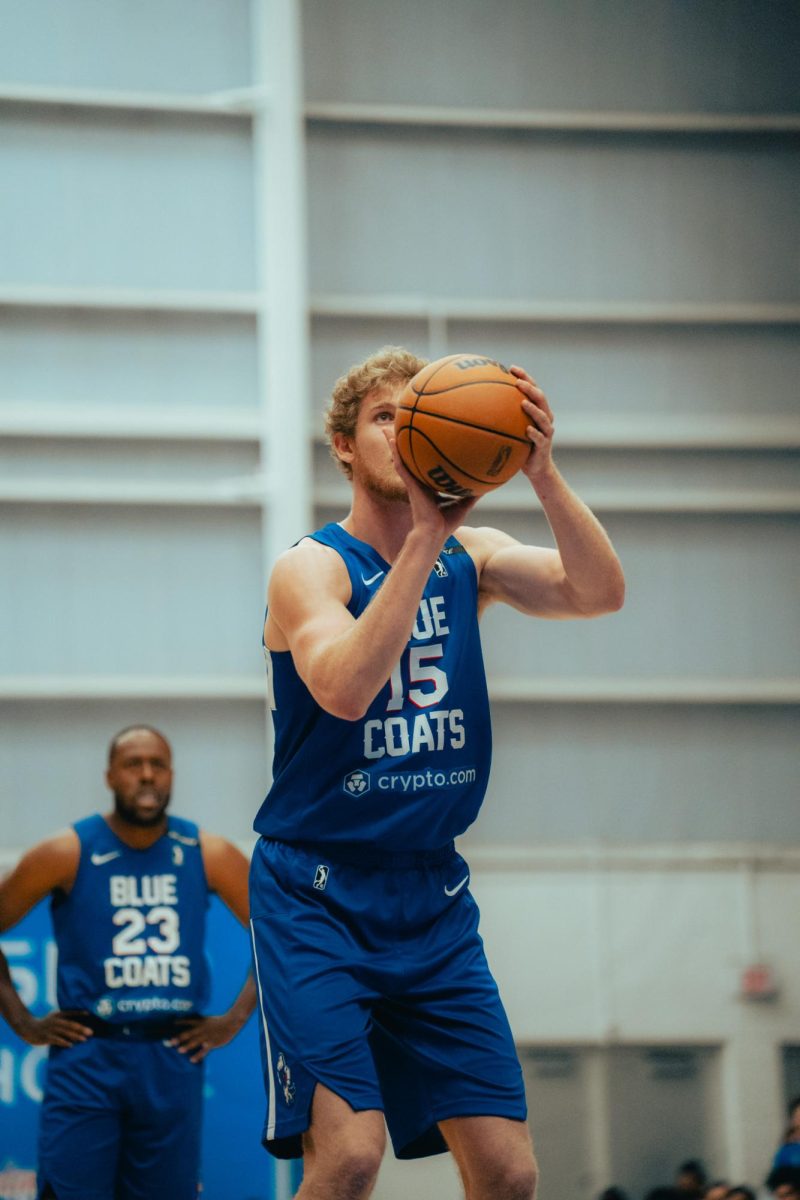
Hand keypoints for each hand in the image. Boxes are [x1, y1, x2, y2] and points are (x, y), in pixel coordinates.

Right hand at [16, 1009, 93, 1047]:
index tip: (89, 1014)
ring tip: (84, 1039)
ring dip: (75, 1036)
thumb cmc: (44, 1024)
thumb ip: (64, 1021)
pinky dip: (64, 1042)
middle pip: (71, 1025)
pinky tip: (71, 1045)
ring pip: (65, 1032)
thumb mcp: (54, 1019)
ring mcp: (51, 1029)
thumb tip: (78, 1029)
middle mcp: (55, 1021)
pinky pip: (57, 1040)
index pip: (71, 1013)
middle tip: (91, 1032)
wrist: (27, 1027)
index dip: (80, 1013)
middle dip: (81, 1028)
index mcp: (58, 1015)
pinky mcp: (46, 1037)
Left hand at [170, 1013, 241, 1062]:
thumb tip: (185, 1024)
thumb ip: (197, 1022)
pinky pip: (204, 1050)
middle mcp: (202, 1029)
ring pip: (196, 1041)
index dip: (179, 1023)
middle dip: (180, 1037)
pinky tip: (192, 1060)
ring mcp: (207, 1036)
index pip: (188, 1021)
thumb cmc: (218, 1022)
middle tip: (171, 1042)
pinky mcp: (213, 1043)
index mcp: (200, 1022)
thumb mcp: (206, 1020)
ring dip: (188, 1046)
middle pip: (189, 1033)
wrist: (232, 1022)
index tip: (170, 1026)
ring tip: (180, 1050)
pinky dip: (198, 1055)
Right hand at [384, 431, 477, 538]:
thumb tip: (488, 482)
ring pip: (401, 459)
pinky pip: (400, 465)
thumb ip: (473, 492)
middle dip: (407, 446)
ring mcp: (413, 483)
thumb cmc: (446, 524)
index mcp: (430, 487)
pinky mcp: (409, 484)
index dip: (426, 457)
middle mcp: (419, 483)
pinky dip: (395, 452)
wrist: (433, 533)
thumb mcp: (464, 504)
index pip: (427, 469)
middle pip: (412, 460)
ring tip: (386, 429)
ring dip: (394, 444)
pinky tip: (390, 439)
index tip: (427, 444)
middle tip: (404, 429)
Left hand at [510, 365, 554, 482]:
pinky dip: (534, 433)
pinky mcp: (545, 446)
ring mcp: (546, 431)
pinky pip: (540, 438)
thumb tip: (476, 405)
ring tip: (523, 402)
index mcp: (538, 410)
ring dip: (533, 409)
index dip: (525, 377)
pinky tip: (527, 429)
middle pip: (540, 398)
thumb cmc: (521, 446)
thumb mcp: (511, 429)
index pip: (533, 388)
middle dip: (530, 388)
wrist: (536, 467)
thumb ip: (502, 417)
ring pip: (543, 416)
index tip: (512, 368)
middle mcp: (545, 417)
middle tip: (518, 382)